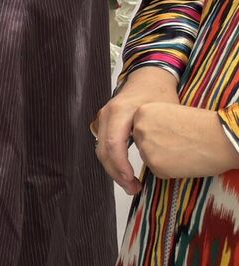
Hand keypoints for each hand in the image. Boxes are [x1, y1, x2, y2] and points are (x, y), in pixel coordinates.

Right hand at [95, 64, 178, 193]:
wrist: (149, 76)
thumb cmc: (160, 93)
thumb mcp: (164, 112)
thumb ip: (155, 134)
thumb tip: (155, 162)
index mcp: (120, 111)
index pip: (113, 143)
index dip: (120, 165)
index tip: (132, 181)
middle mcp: (107, 114)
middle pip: (103, 149)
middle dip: (116, 173)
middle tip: (133, 189)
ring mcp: (103, 118)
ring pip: (101, 149)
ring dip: (113, 169)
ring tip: (130, 185)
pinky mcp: (105, 122)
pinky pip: (104, 145)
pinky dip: (112, 160)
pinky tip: (125, 171)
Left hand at [131, 103, 238, 184]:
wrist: (223, 139)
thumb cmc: (204, 125)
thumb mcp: (171, 113)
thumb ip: (154, 122)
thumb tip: (148, 134)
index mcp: (143, 112)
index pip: (141, 128)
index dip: (159, 133)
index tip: (173, 133)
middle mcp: (140, 128)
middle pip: (142, 143)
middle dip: (158, 146)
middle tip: (180, 143)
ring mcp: (146, 147)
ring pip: (149, 158)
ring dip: (163, 158)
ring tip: (184, 151)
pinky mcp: (155, 165)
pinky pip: (158, 171)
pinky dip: (170, 170)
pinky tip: (185, 161)